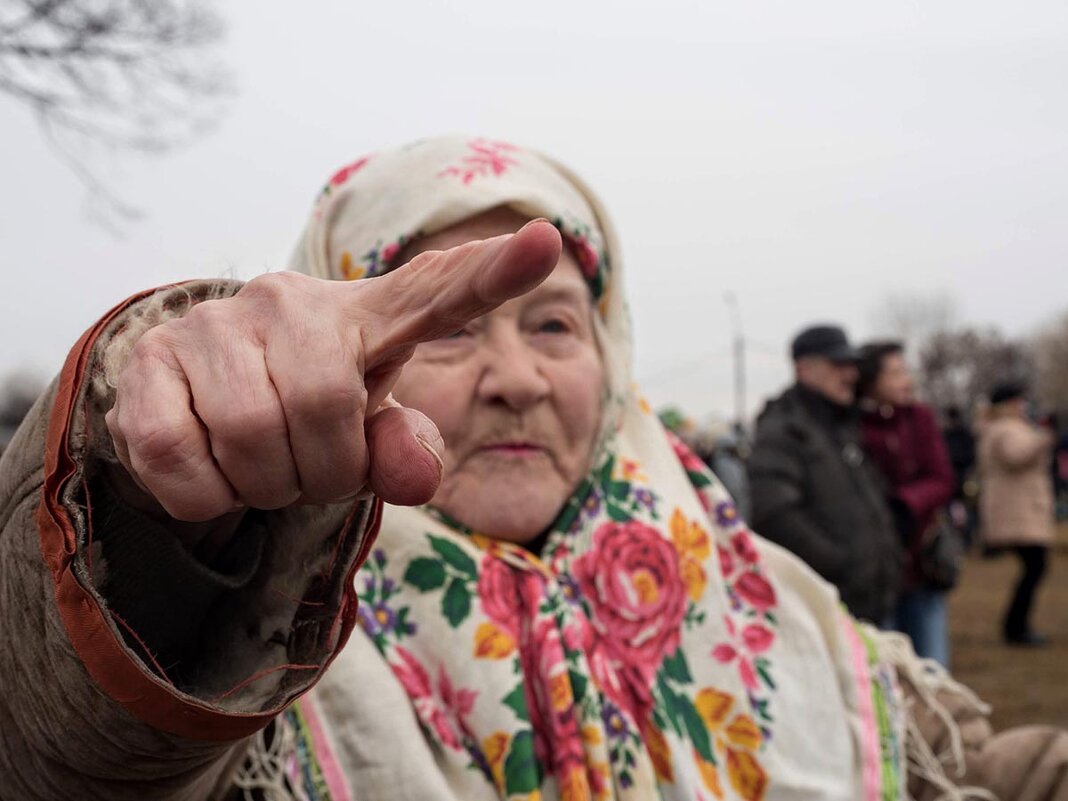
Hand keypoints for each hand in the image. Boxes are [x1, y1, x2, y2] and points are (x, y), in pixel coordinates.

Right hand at [106, 220, 561, 521]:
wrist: (196, 403)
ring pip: (253, 439)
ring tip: (264, 465)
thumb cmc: (306, 413)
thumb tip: (417, 475)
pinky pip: (182, 462)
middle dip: (322, 472)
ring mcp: (213, 323)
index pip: (438, 291)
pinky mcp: (147, 359)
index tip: (546, 244)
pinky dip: (205, 496)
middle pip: (324, 411)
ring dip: (265, 485)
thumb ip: (404, 453)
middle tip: (309, 467)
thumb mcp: (368, 436)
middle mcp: (290, 301)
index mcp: (369, 317)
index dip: (492, 274)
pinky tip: (212, 468)